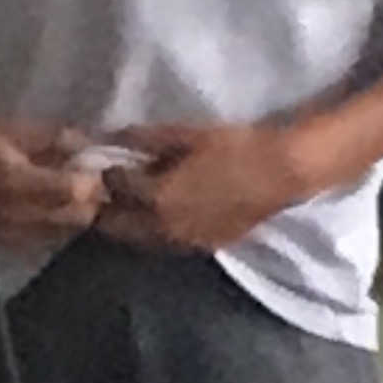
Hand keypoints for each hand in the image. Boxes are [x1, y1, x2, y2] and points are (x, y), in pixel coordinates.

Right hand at [0, 119, 106, 251]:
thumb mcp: (14, 129)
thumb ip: (56, 137)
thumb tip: (90, 148)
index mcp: (14, 178)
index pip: (73, 190)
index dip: (89, 179)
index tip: (87, 167)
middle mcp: (14, 213)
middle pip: (76, 218)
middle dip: (87, 200)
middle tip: (83, 183)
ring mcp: (10, 235)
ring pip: (65, 233)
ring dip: (74, 215)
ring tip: (65, 196)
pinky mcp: (7, 246)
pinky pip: (47, 242)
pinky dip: (56, 228)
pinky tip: (48, 211)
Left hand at [91, 115, 348, 256]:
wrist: (278, 174)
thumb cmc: (233, 147)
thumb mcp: (186, 134)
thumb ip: (144, 139)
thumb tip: (112, 137)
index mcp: (155, 197)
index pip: (113, 187)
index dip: (106, 172)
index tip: (105, 161)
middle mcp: (161, 227)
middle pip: (114, 225)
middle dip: (104, 207)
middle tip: (104, 190)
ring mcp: (180, 242)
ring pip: (136, 241)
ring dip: (124, 225)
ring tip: (124, 205)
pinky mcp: (199, 247)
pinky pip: (161, 245)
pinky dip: (149, 233)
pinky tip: (155, 217)